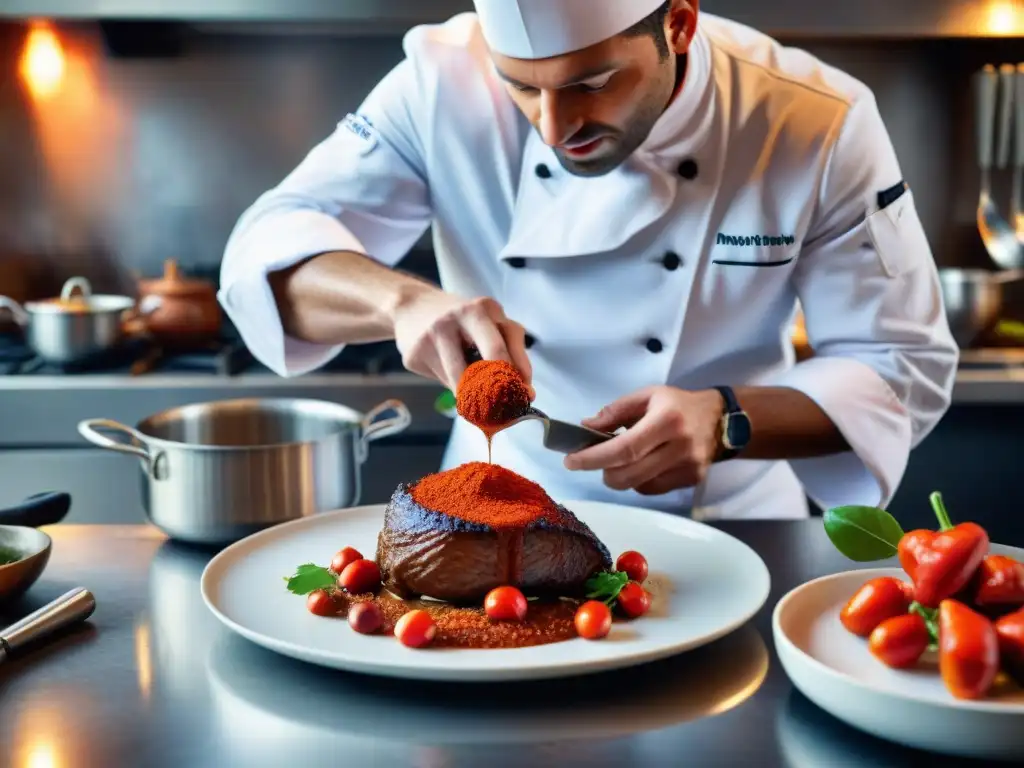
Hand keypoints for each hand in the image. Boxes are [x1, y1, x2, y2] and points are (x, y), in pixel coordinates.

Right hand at [391, 286, 532, 393]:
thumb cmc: (460, 322)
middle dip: (502, 388)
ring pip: (463, 380)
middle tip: (503, 406)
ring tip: (475, 398)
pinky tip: (446, 373)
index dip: (521, 375)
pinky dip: (452, 386)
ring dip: (474, 396)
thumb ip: (508, 352)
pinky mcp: (416, 353)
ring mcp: (435, 334)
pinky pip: (442, 382)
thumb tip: (526, 394)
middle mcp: (461, 316)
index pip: (512, 344)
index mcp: (485, 308)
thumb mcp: (487, 324)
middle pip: (492, 358)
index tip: (525, 395)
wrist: (411, 307)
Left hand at [563, 387, 725, 495]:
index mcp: (667, 420)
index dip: (594, 458)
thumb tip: (585, 428)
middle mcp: (680, 446)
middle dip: (602, 471)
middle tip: (591, 461)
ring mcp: (688, 467)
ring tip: (620, 459)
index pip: (624, 448)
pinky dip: (638, 480)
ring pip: (639, 485)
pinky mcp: (692, 480)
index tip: (571, 461)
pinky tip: (642, 465)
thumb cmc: (678, 404)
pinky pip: (653, 489)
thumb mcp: (647, 396)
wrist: (722, 419)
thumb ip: (615, 412)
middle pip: (629, 474)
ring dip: (619, 476)